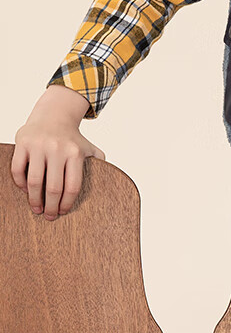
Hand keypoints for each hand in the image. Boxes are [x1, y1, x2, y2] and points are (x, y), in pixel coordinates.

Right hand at [11, 85, 104, 220]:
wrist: (54, 115)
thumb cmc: (71, 139)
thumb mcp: (88, 147)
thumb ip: (99, 162)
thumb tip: (111, 180)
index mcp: (75, 153)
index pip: (72, 186)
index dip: (67, 203)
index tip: (62, 212)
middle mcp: (58, 149)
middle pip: (53, 187)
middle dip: (51, 206)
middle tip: (49, 216)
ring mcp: (39, 146)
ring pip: (34, 181)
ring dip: (34, 199)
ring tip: (36, 208)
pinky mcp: (23, 143)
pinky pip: (18, 170)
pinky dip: (20, 183)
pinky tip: (25, 191)